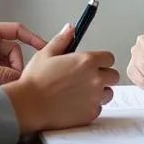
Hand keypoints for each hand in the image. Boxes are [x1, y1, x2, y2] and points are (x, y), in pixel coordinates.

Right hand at [3, 23, 118, 133]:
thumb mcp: (46, 53)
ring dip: (99, 92)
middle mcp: (95, 79)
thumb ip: (62, 39)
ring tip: (81, 92)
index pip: (109, 58)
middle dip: (104, 75)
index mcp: (86, 61)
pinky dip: (91, 106)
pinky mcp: (90, 114)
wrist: (29, 105)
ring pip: (108, 93)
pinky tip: (76, 103)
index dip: (101, 60)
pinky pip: (98, 108)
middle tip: (88, 78)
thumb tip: (70, 29)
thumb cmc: (36, 80)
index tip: (94, 63)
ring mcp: (94, 98)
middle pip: (113, 76)